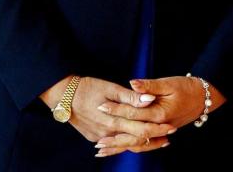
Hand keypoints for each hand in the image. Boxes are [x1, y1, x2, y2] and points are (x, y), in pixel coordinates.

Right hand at [39, 76, 175, 157]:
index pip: (141, 129)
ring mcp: (99, 136)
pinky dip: (125, 143)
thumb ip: (130, 97)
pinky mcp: (93, 136)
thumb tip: (150, 100)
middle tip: (169, 137)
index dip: (157, 129)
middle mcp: (107, 132)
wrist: (62, 95)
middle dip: (154, 139)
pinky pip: (113, 143)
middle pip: (135, 140)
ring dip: (141, 143)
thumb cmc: (87, 87)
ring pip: (125, 144)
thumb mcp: (110, 88)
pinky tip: (135, 141)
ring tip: (157, 141)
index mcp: (114, 119)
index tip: (171, 127)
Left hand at [94, 76, 225, 156]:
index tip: (101, 106)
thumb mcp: (169, 83)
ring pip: (137, 144)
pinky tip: (119, 148)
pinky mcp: (161, 133)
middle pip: (132, 134)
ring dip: (120, 147)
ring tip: (102, 149)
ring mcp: (161, 132)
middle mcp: (159, 126)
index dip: (117, 109)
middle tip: (96, 140)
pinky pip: (144, 144)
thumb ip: (149, 86)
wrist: (204, 98)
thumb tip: (132, 84)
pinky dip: (130, 147)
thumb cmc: (186, 88)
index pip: (133, 112)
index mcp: (160, 113)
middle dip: (114, 137)